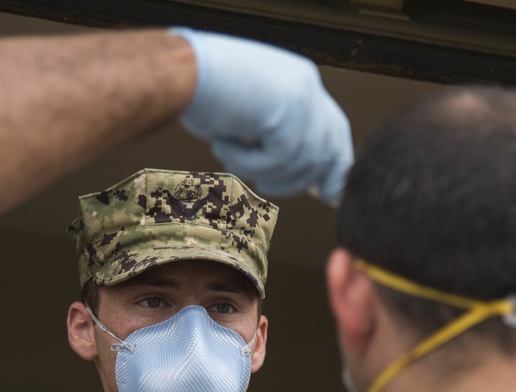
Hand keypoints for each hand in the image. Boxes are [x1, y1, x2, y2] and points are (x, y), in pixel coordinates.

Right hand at [171, 28, 352, 202]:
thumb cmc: (201, 92)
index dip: (334, 164)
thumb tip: (293, 170)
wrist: (181, 72)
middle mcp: (308, 85)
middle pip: (328, 148)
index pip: (333, 129)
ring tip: (227, 154)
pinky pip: (278, 160)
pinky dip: (247, 163)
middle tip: (269, 189)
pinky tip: (223, 145)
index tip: (328, 194)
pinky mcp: (289, 110)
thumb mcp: (248, 115)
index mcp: (300, 81)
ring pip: (301, 162)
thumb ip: (274, 134)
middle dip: (307, 179)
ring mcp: (303, 97)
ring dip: (259, 170)